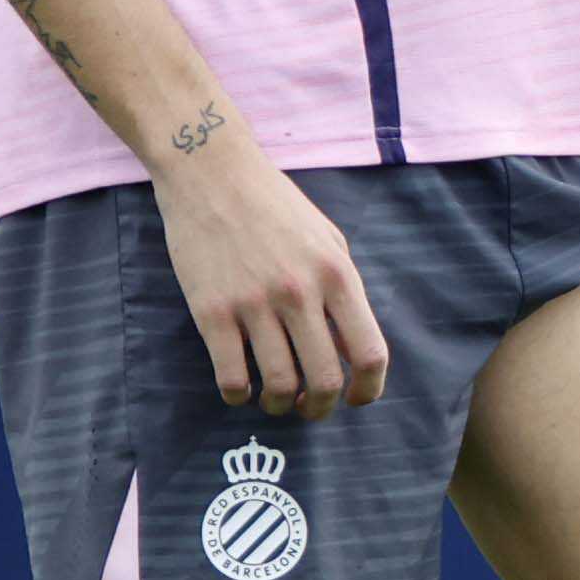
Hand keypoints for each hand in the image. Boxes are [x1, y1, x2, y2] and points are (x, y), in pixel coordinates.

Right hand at [153, 125, 391, 414]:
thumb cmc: (275, 205)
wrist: (211, 172)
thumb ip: (345, 292)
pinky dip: (239, 395)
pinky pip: (231, 376)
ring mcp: (253, 304)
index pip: (369, 353)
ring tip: (277, 399)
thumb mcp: (328, 239)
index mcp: (336, 274)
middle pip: (324, 379)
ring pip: (278, 385)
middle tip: (310, 407)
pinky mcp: (210, 311)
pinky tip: (241, 387)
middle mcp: (299, 293)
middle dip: (321, 407)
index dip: (368, 390)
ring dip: (280, 405)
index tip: (355, 399)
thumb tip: (353, 349)